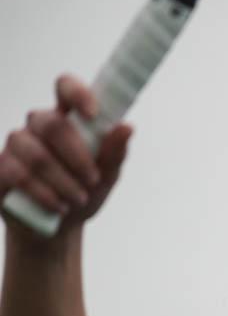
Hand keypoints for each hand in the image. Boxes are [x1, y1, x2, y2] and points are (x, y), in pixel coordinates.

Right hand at [0, 74, 132, 238]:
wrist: (59, 228)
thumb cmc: (84, 192)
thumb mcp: (107, 176)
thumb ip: (115, 152)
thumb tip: (126, 127)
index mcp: (68, 119)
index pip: (66, 87)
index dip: (77, 93)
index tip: (93, 115)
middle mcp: (38, 127)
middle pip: (52, 124)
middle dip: (77, 156)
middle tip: (93, 180)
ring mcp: (16, 146)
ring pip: (36, 153)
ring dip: (63, 181)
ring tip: (79, 199)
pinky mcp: (0, 168)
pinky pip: (17, 174)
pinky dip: (44, 193)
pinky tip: (58, 206)